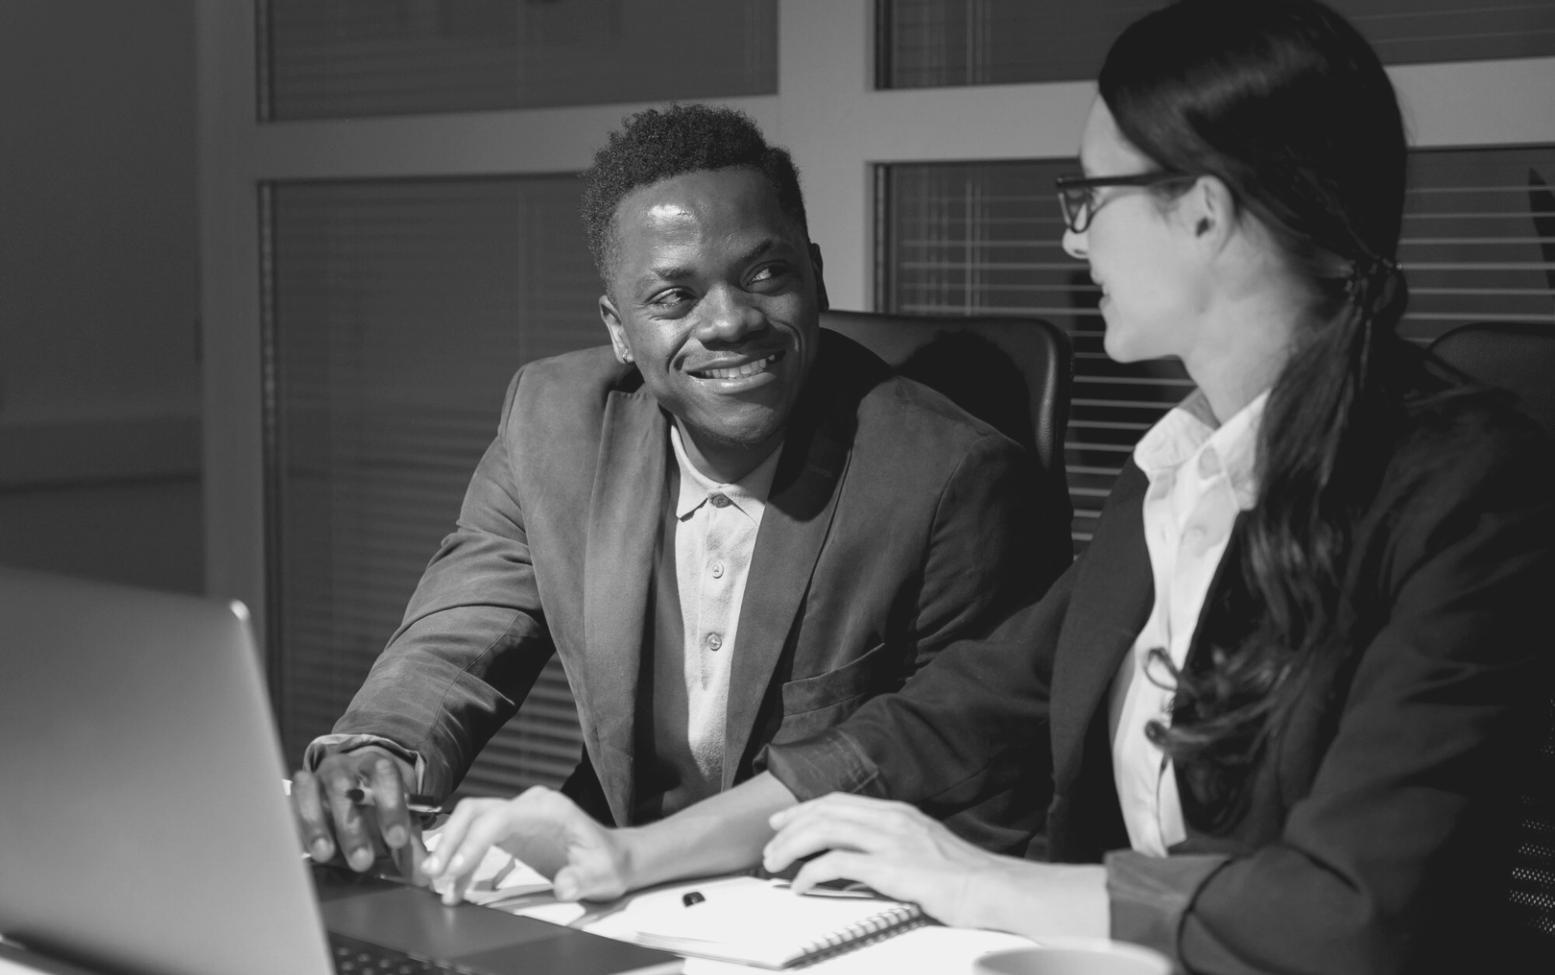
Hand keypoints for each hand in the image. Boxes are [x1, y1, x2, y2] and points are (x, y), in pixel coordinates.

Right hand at [291, 746, 420, 874]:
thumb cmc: (376, 807)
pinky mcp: (295, 793)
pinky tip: (302, 849)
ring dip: (319, 826)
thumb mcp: (396, 821)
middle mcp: (344, 767)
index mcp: (377, 766)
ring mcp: (316, 778)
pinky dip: (296, 826)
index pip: (386, 775)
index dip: (392, 807)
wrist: (349, 787)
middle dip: (353, 827)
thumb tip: (424, 877)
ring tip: (326, 855)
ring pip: (312, 794)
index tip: (398, 840)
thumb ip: (409, 847)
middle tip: (363, 861)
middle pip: (345, 789)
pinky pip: (289, 805)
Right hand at [421, 786, 630, 904]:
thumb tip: (564, 885)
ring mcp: (519, 814)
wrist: (614, 858)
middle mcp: (530, 805)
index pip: (501, 816)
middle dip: (451, 840)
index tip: (456, 868)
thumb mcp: (601, 876)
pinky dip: (463, 858)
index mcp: (550, 809)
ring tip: (435, 880)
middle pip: (477, 811)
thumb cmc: (608, 863)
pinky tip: (455, 884)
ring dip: (450, 847)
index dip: (474, 840)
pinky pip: (478, 836)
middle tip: (432, 872)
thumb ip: (582, 880)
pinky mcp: (512, 829)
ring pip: (472, 820)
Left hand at [762, 794, 1002, 926]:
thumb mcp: (926, 847)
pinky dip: (811, 873)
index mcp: (898, 812)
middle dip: (790, 827)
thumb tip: (865, 855)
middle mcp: (891, 819)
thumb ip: (896, 843)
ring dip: (792, 847)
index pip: (839, 801)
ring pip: (824, 830)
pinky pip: (836, 863)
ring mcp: (890, 841)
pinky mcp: (890, 867)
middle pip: (825, 811)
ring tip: (776, 864)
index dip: (805, 809)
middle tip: (770, 846)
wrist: (995, 890)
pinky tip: (801, 885)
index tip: (782, 822)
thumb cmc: (966, 877)